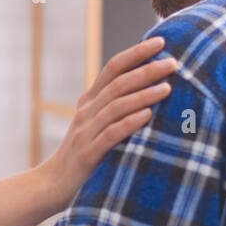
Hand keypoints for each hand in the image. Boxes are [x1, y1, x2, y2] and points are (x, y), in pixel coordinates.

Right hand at [40, 36, 176, 204]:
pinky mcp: (88, 153)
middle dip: (147, 70)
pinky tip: (148, 116)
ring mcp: (86, 132)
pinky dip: (130, 123)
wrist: (52, 183)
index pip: (113, 67)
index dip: (136, 52)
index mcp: (90, 100)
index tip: (160, 41)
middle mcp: (87, 111)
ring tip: (168, 88)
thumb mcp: (96, 124)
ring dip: (143, 95)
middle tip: (173, 63)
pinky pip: (110, 134)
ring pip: (116, 106)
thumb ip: (116, 106)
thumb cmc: (83, 153)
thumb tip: (152, 87)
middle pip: (118, 83)